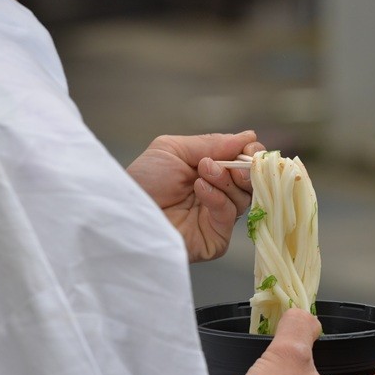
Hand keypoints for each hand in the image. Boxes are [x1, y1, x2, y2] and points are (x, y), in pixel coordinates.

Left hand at [126, 131, 263, 261]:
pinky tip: (200, 189)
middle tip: (226, 161)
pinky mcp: (215, 238)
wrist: (125, 213)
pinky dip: (218, 198)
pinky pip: (229, 216)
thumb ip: (211, 143)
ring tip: (203, 172)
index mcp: (208, 172)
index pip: (242, 163)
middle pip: (249, 182)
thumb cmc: (143, 181)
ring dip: (225, 179)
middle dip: (243, 167)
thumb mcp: (173, 150)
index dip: (250, 154)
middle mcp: (216, 194)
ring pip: (243, 198)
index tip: (249, 146)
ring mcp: (216, 218)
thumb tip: (248, 136)